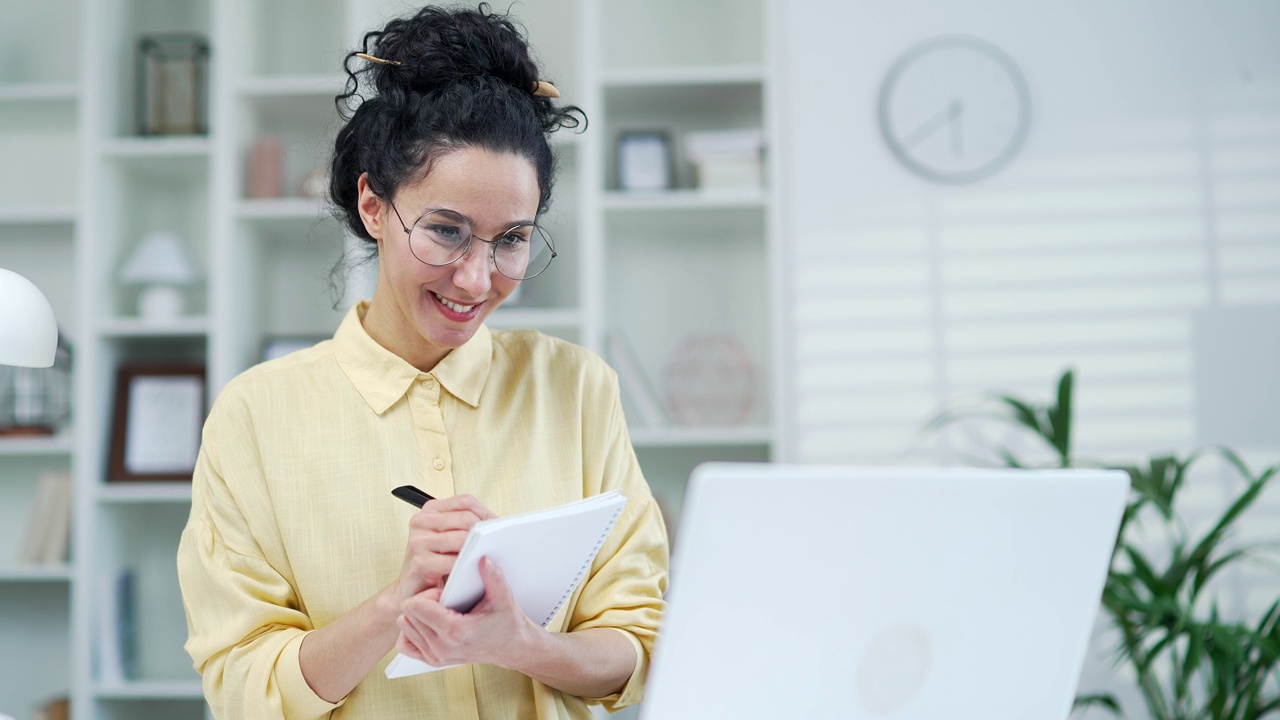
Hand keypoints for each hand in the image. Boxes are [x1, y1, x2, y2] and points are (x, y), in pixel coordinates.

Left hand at [396, 556, 539, 668]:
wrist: (512, 647)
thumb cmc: (507, 621)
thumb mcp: (503, 596)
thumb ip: (493, 576)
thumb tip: (483, 559)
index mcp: (455, 631)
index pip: (416, 606)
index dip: (429, 593)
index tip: (446, 592)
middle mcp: (442, 647)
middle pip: (407, 615)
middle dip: (422, 602)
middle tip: (445, 600)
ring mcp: (436, 657)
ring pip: (405, 626)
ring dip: (418, 615)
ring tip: (440, 611)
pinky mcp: (433, 661)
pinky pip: (405, 643)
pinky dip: (413, 630)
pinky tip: (431, 623)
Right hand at [397, 494, 495, 602]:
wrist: (410, 590)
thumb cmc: (434, 562)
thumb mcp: (449, 537)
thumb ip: (466, 525)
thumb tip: (497, 523)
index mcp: (430, 510)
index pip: (466, 502)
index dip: (486, 513)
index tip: (496, 527)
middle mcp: (421, 521)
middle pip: (466, 519)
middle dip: (485, 533)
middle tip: (496, 545)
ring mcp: (418, 541)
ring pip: (462, 538)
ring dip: (478, 550)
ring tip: (488, 557)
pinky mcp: (420, 563)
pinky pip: (455, 561)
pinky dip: (468, 567)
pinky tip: (474, 572)